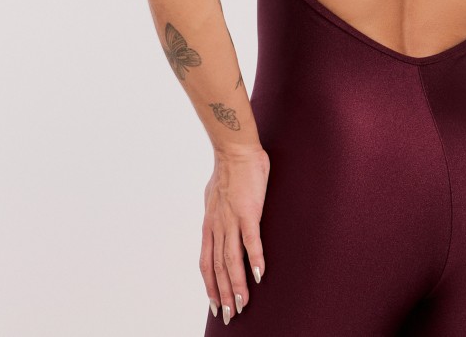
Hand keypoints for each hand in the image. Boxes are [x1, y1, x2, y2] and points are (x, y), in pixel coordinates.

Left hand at [200, 147, 269, 321]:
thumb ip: (216, 213)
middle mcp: (217, 226)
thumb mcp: (214, 196)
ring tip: (242, 305)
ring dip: (237, 285)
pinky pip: (251, 241)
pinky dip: (254, 259)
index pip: (206, 263)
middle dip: (223, 294)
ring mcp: (232, 220)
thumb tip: (217, 220)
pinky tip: (259, 275)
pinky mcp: (248, 212)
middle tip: (229, 315)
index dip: (210, 285)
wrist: (235, 150)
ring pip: (232, 260)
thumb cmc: (229, 170)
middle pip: (218, 268)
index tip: (214, 303)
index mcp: (209, 224)